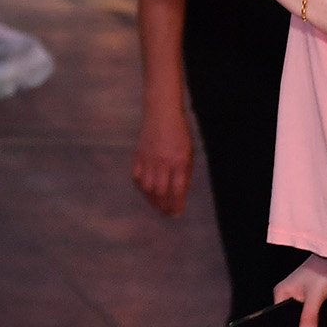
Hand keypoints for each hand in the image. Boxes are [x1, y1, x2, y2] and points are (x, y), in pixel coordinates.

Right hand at [132, 100, 194, 216]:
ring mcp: (148, 159)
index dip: (177, 205)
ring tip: (157, 206)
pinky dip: (141, 188)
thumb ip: (185, 171)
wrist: (161, 112)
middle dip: (164, 206)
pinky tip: (147, 192)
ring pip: (147, 187)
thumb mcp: (189, 151)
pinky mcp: (138, 156)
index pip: (177, 190)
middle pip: (160, 192)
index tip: (177, 213)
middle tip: (167, 213)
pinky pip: (137, 177)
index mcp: (178, 161)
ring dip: (152, 200)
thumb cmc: (179, 131)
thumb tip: (182, 191)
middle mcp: (162, 162)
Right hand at [274, 255, 326, 326]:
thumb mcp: (315, 296)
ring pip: (307, 319)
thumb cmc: (324, 268)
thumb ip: (309, 318)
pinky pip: (316, 315)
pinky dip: (322, 323)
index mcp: (282, 293)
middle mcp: (290, 296)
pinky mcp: (317, 299)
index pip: (279, 319)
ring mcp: (304, 298)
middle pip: (294, 321)